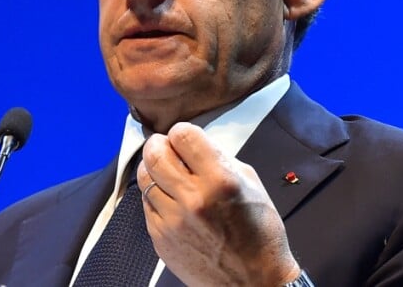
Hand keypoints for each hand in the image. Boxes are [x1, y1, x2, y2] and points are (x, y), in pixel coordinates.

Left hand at [138, 123, 299, 285]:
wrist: (255, 284)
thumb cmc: (259, 233)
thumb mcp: (251, 182)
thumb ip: (219, 157)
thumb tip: (193, 144)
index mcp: (220, 180)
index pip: (182, 135)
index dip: (182, 132)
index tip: (185, 138)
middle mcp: (193, 199)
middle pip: (154, 153)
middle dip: (159, 143)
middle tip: (166, 146)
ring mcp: (173, 221)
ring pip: (144, 176)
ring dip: (153, 167)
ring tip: (165, 170)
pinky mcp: (160, 239)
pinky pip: (145, 203)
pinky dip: (154, 194)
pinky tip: (169, 197)